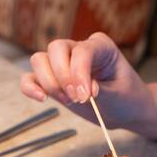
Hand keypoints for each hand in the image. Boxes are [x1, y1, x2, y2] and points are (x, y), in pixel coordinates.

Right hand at [20, 32, 152, 128]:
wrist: (125, 110)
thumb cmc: (126, 98)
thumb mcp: (121, 95)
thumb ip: (103, 91)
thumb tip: (86, 89)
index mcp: (100, 46)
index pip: (81, 50)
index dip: (79, 73)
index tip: (86, 96)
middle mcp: (78, 49)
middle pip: (55, 49)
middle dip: (62, 76)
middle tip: (78, 100)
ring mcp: (62, 64)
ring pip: (39, 60)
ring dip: (49, 83)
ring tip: (69, 102)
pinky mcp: (52, 81)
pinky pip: (30, 78)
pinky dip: (30, 88)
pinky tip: (42, 99)